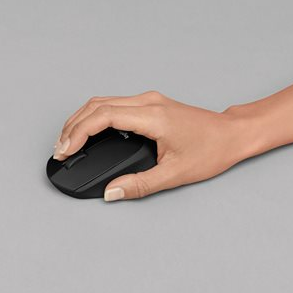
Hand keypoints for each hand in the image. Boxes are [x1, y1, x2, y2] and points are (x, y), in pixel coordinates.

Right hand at [53, 91, 256, 201]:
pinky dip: (95, 116)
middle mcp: (147, 102)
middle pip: (97, 105)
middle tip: (60, 149)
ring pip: (103, 101)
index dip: (78, 132)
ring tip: (68, 141)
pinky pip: (113, 104)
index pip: (103, 116)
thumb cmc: (212, 149)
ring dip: (81, 119)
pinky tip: (89, 131)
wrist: (233, 134)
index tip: (65, 150)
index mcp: (152, 116)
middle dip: (72, 126)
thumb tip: (112, 193)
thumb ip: (140, 184)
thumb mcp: (175, 174)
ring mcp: (148, 100)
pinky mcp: (149, 104)